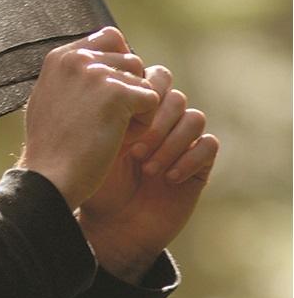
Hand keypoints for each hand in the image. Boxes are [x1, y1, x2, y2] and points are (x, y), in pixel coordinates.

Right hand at [19, 27, 160, 210]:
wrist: (50, 176)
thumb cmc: (50, 146)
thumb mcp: (50, 98)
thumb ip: (71, 76)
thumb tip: (95, 60)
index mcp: (59, 57)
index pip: (109, 37)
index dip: (119, 64)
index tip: (113, 93)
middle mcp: (77, 57)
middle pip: (130, 58)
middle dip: (130, 87)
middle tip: (114, 118)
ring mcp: (96, 73)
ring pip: (143, 78)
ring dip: (138, 104)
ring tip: (117, 129)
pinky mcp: (117, 93)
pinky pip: (152, 99)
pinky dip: (145, 122)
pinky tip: (123, 138)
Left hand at [77, 66, 218, 282]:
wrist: (110, 226)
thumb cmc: (94, 182)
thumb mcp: (89, 141)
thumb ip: (96, 106)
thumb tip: (98, 70)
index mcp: (133, 108)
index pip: (151, 77)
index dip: (141, 93)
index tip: (119, 119)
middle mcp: (159, 121)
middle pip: (174, 94)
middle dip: (156, 118)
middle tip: (133, 147)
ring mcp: (180, 141)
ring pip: (193, 117)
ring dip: (170, 141)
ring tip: (145, 166)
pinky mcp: (198, 166)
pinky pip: (208, 145)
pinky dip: (188, 158)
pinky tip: (165, 178)